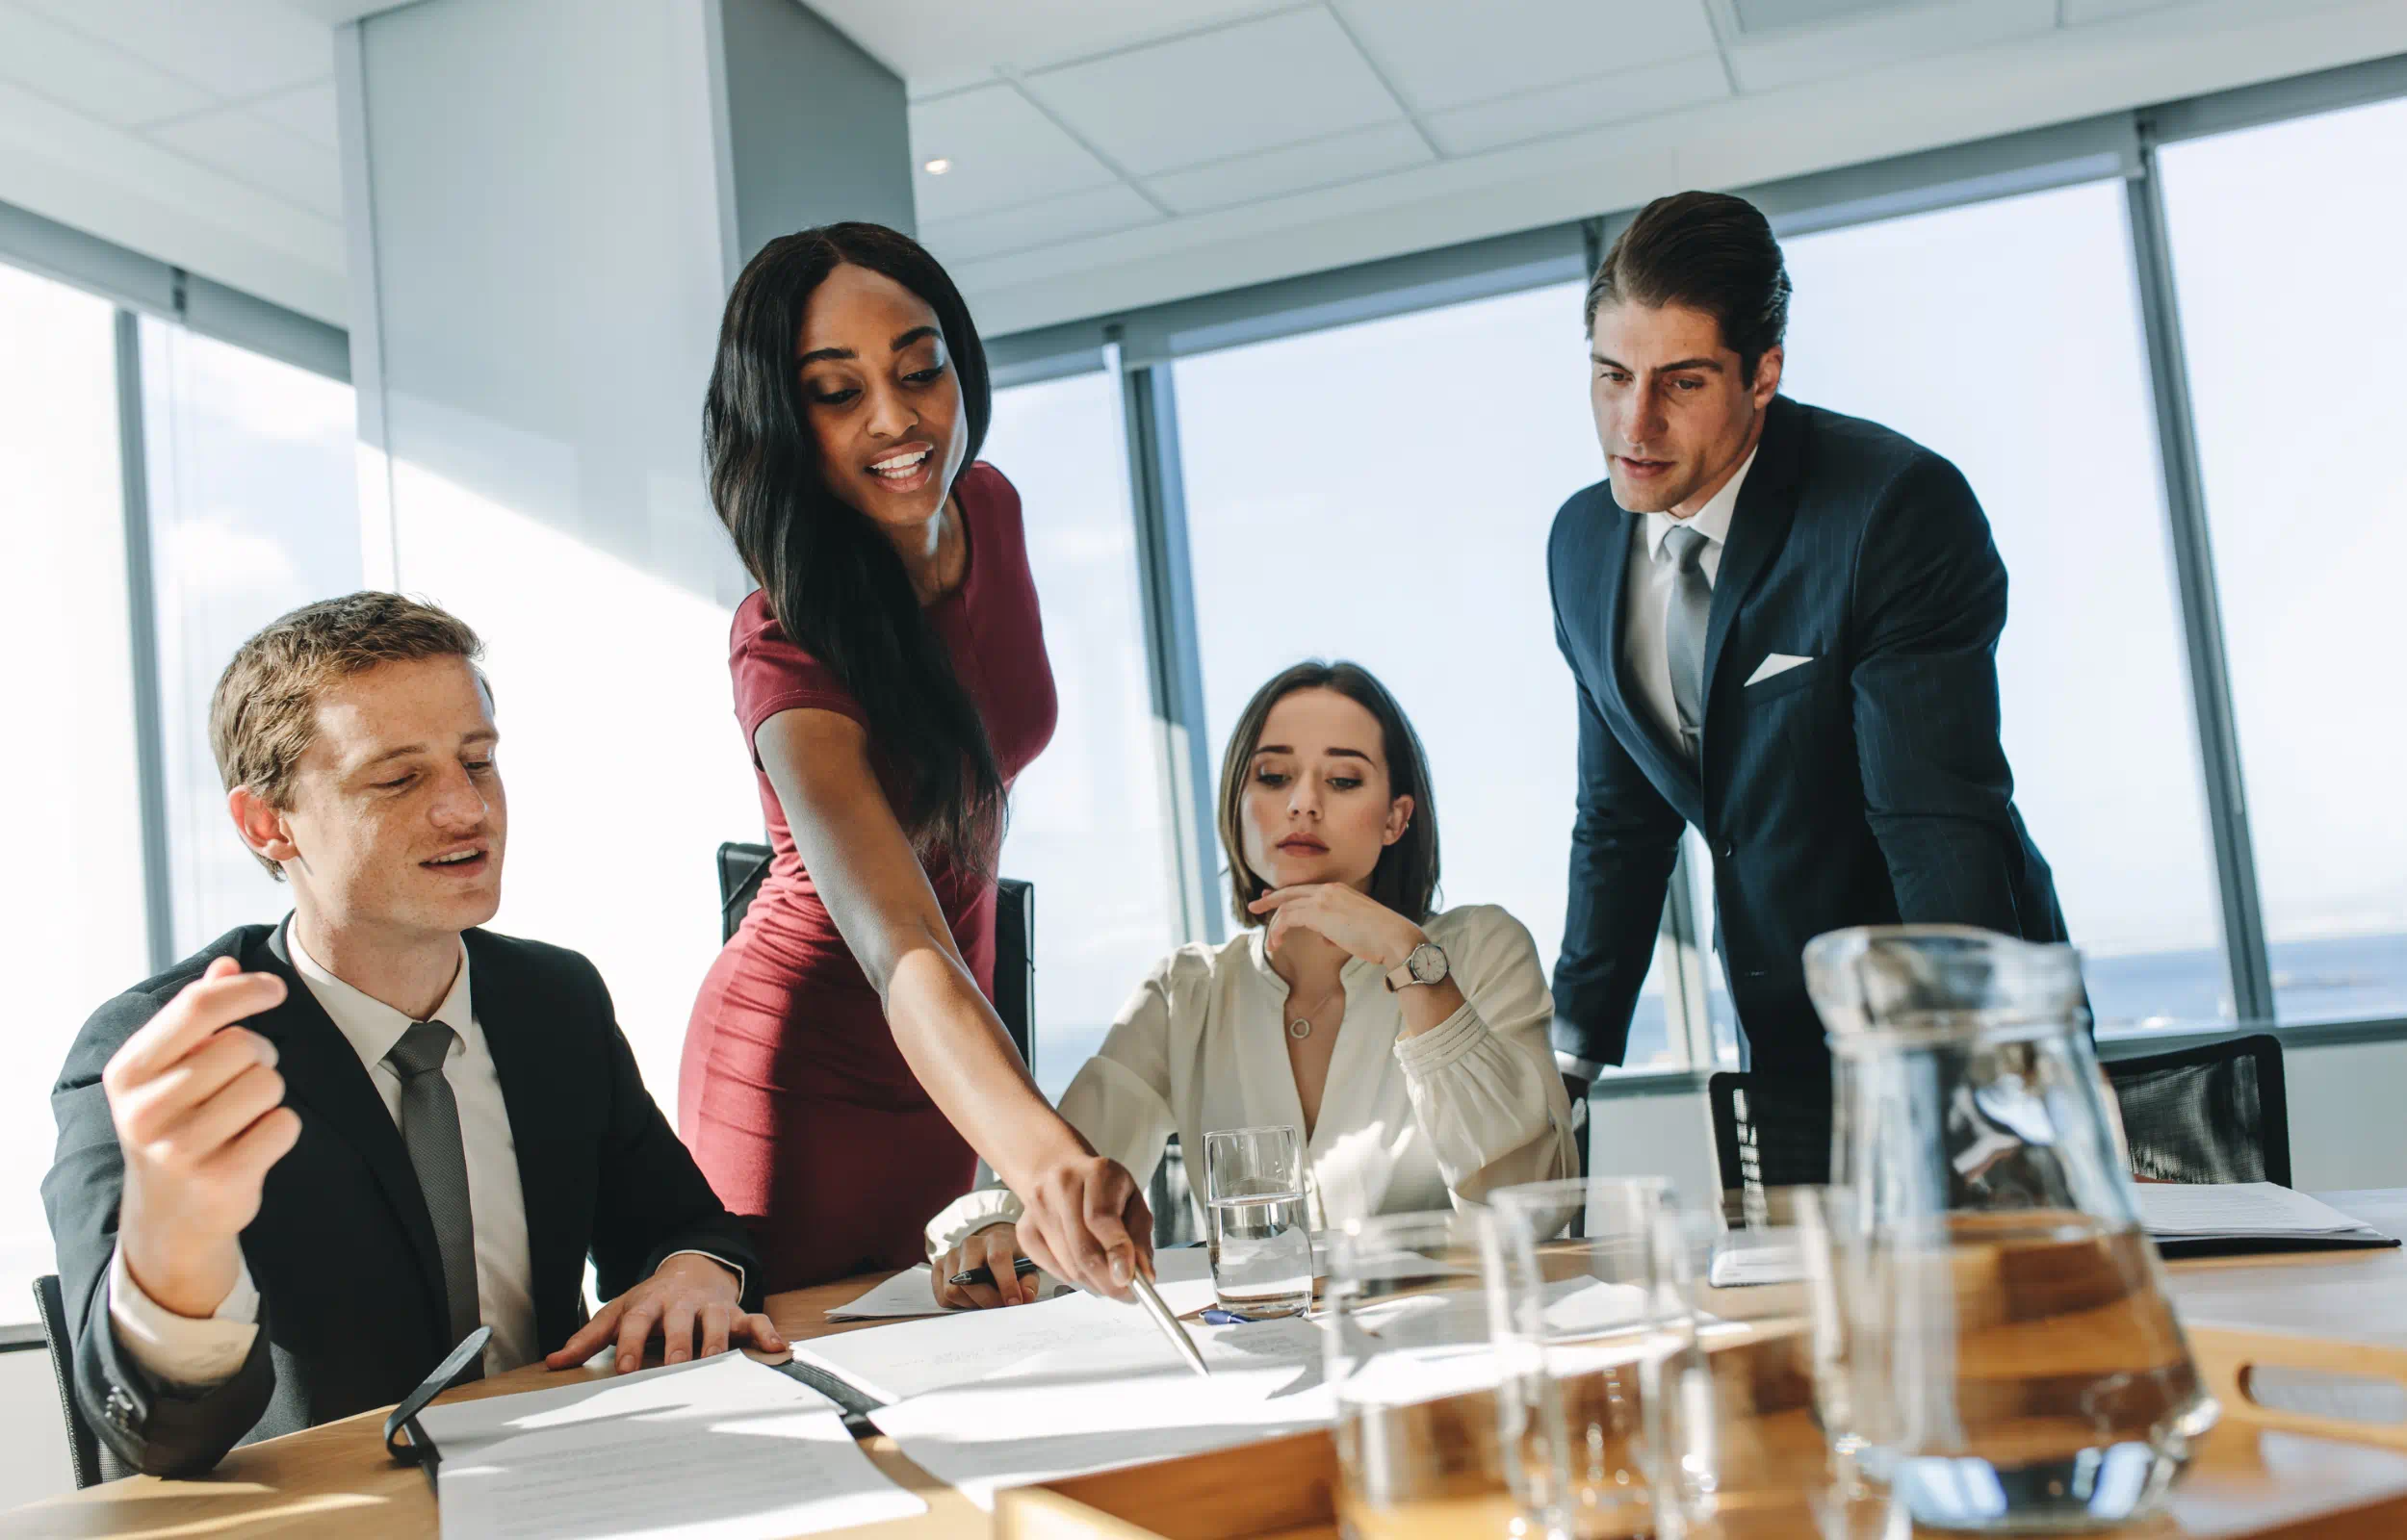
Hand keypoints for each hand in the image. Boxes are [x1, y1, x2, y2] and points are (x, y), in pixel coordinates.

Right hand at [104, 957, 301, 1318]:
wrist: (170, 1219)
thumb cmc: (176, 1128)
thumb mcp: (169, 1073)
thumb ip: (196, 1017)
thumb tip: (227, 965)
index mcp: (129, 1073)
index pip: (197, 1007)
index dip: (247, 990)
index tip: (276, 989)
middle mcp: (145, 1110)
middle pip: (243, 1046)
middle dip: (259, 1056)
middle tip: (240, 1082)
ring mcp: (180, 1149)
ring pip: (268, 1083)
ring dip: (269, 1096)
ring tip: (240, 1118)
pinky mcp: (221, 1179)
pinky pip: (285, 1124)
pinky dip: (281, 1130)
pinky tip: (252, 1146)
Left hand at [545, 1254, 787, 1373]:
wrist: (692, 1268)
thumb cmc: (651, 1301)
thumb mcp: (619, 1312)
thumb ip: (589, 1338)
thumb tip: (553, 1363)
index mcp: (649, 1303)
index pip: (637, 1322)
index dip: (632, 1344)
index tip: (626, 1369)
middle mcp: (681, 1303)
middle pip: (679, 1323)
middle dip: (679, 1344)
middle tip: (676, 1367)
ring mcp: (711, 1307)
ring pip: (717, 1322)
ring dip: (717, 1342)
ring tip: (716, 1364)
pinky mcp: (736, 1313)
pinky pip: (755, 1320)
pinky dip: (767, 1334)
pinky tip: (777, 1349)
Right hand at [934, 1222, 1031, 1309]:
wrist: (992, 1250)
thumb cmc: (1012, 1262)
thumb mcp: (1027, 1268)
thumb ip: (1028, 1282)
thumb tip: (1025, 1297)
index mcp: (996, 1239)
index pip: (997, 1258)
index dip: (1006, 1283)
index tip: (1014, 1303)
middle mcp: (971, 1244)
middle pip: (969, 1279)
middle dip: (986, 1300)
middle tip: (998, 1308)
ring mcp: (951, 1254)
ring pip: (953, 1290)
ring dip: (970, 1304)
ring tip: (984, 1303)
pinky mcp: (938, 1266)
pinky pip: (941, 1296)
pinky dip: (956, 1305)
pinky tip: (970, 1300)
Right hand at [1012, 1155, 1152, 1301]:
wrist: (1060, 1168)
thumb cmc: (1103, 1188)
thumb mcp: (1133, 1201)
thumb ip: (1139, 1237)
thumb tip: (1143, 1275)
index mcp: (1096, 1173)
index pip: (1101, 1218)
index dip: (1116, 1251)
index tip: (1127, 1278)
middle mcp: (1062, 1185)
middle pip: (1082, 1247)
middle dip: (1107, 1279)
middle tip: (1125, 1293)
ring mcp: (1038, 1207)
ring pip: (1067, 1263)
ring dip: (1092, 1281)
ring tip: (1107, 1278)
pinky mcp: (1024, 1227)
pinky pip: (1048, 1267)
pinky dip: (1069, 1276)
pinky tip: (1082, 1266)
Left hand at [1248, 884, 1423, 968]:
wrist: (1394, 937)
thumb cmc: (1380, 938)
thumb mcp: (1355, 928)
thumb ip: (1337, 928)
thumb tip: (1324, 937)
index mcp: (1339, 890)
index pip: (1305, 889)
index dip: (1287, 895)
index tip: (1272, 899)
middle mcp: (1329, 889)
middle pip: (1290, 892)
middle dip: (1270, 900)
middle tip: (1254, 906)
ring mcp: (1323, 898)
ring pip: (1286, 907)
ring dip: (1275, 926)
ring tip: (1271, 944)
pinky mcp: (1318, 912)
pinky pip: (1287, 918)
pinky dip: (1278, 930)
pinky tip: (1277, 944)